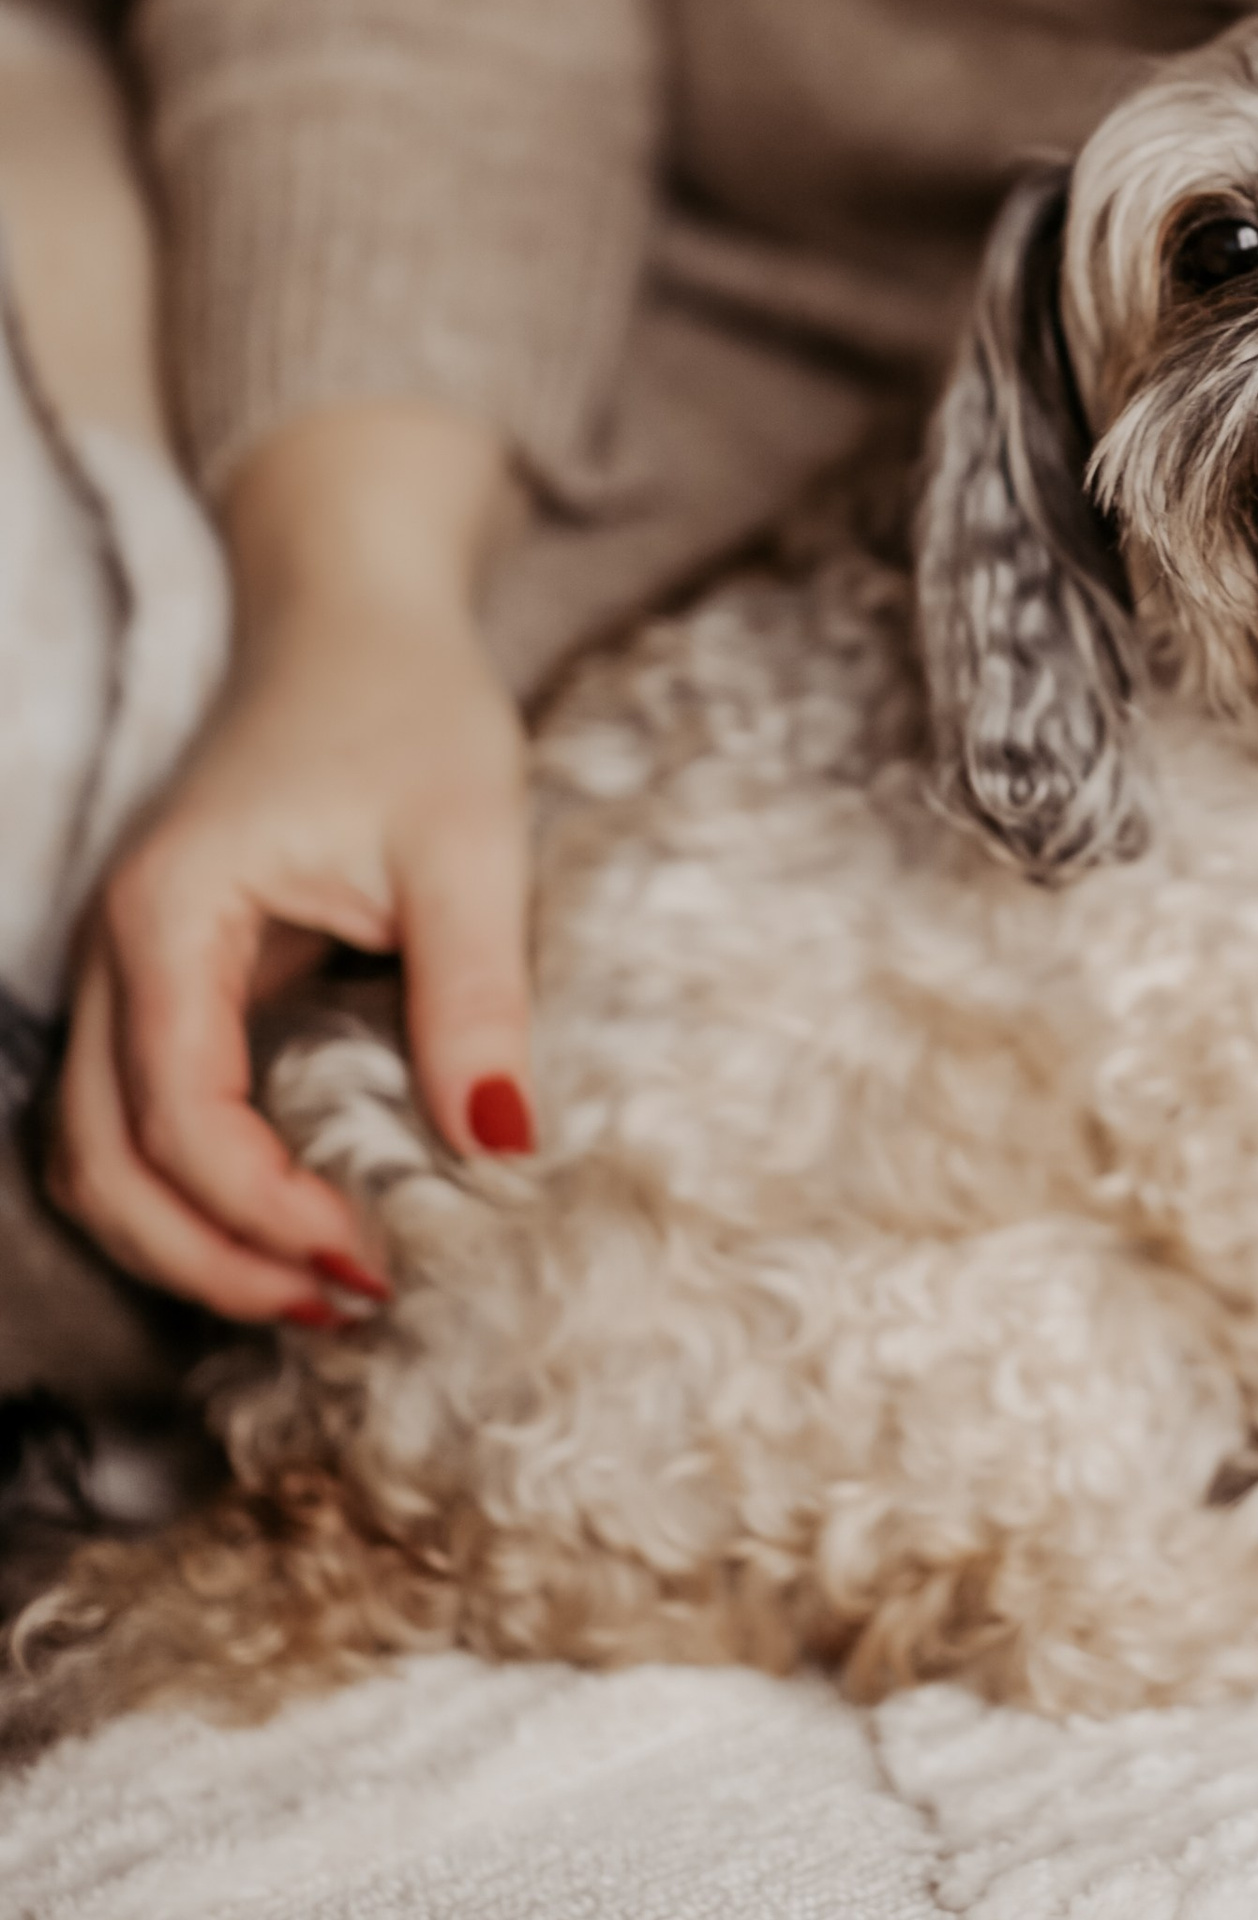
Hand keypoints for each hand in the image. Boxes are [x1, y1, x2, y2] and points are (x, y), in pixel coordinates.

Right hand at [47, 402, 527, 1320]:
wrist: (356, 614)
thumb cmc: (409, 706)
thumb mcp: (469, 843)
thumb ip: (474, 994)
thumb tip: (498, 1146)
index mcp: (171, 914)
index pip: (177, 1120)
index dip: (262, 1215)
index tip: (373, 1261)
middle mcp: (117, 950)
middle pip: (103, 1164)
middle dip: (211, 1259)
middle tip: (345, 1305)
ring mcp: (125, 965)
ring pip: (97, 1154)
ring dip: (188, 1239)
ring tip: (319, 1286)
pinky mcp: (162, 976)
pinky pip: (133, 1116)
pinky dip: (190, 1190)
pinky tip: (291, 1218)